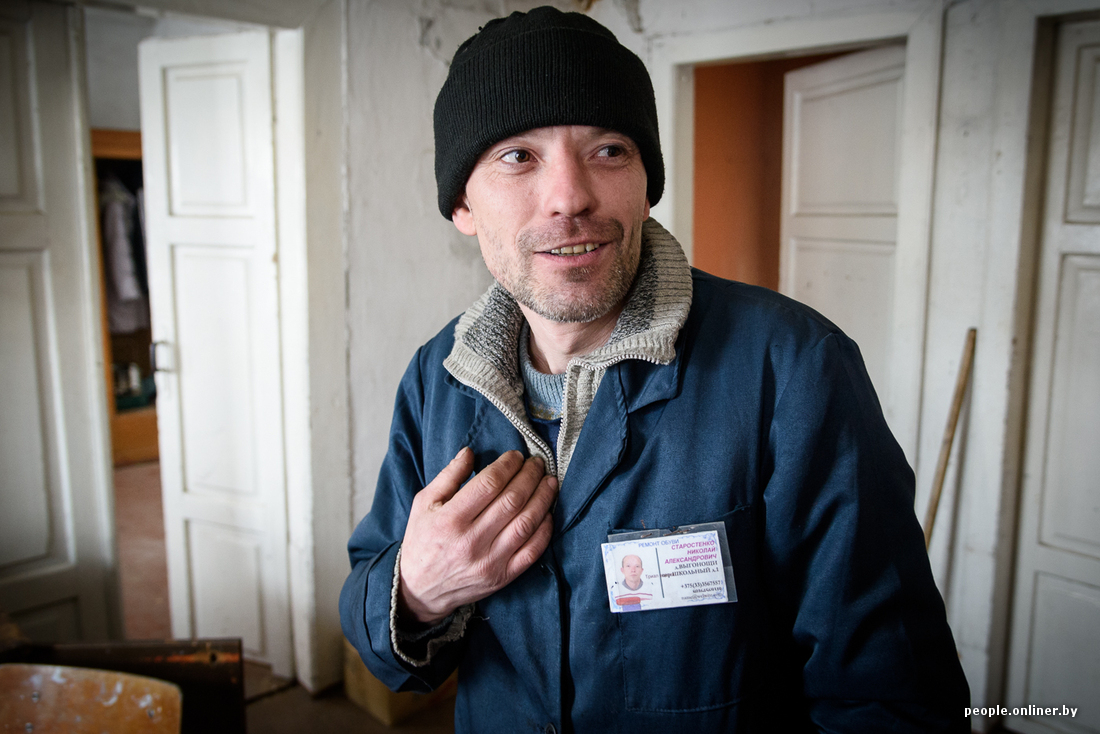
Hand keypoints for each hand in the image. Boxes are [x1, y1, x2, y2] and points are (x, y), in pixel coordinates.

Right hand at [397, 448, 558, 624]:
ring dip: (543, 499)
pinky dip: (544, 530)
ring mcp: (490, 561)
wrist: (420, 590)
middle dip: (530, 476)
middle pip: (512, 500)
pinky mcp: (502, 577)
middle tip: (537, 464)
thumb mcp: (423, 504)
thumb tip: (469, 452)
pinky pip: (532, 551)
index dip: (507, 465)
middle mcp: (472, 541)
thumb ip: (447, 476)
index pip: (489, 484)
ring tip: (549, 482)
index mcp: (451, 519)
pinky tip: (548, 514)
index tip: (516, 456)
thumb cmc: (422, 541)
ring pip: (526, 523)